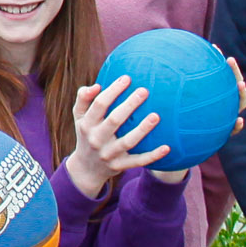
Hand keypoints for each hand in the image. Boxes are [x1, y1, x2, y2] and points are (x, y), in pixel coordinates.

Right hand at [62, 76, 171, 197]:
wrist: (86, 168)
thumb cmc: (86, 133)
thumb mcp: (79, 117)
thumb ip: (83, 98)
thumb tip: (97, 85)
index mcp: (87, 124)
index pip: (99, 104)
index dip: (113, 90)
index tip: (127, 78)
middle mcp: (96, 139)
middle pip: (114, 120)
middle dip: (130, 105)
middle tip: (144, 91)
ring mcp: (109, 154)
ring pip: (128, 141)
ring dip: (142, 129)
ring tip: (156, 115)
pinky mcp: (120, 166)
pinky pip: (138, 161)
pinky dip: (153, 156)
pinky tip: (167, 147)